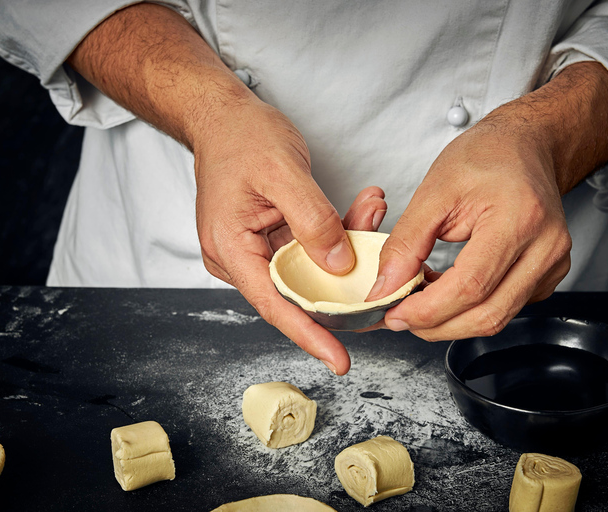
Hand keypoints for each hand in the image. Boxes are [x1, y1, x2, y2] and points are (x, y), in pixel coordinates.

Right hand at [194, 95, 387, 374]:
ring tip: (373, 215)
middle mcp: (241, 257)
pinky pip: (309, 248)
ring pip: (309, 269)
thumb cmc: (239, 137)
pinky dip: (337, 233)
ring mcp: (256, 249)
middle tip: (384, 278)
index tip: (339, 359)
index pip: (274, 304)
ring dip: (346, 249)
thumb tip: (339, 263)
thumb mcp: (281, 171)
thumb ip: (312, 219)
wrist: (223, 117)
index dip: (309, 335)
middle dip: (343, 284)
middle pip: (297, 290)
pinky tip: (361, 212)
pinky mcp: (272, 237)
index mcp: (232, 249)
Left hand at [367, 62, 607, 340]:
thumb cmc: (485, 157)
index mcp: (519, 219)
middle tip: (400, 316)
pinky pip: (507, 308)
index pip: (470, 286)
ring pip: (498, 317)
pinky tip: (448, 292)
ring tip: (420, 300)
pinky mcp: (550, 274)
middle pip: (487, 314)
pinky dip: (471, 309)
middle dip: (437, 325)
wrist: (524, 146)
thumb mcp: (434, 192)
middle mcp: (546, 247)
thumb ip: (406, 243)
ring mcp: (553, 264)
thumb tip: (386, 287)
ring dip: (452, 321)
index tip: (394, 312)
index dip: (428, 310)